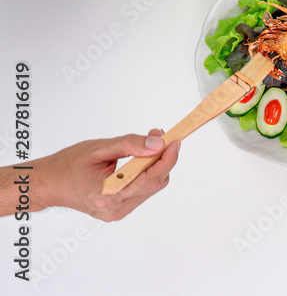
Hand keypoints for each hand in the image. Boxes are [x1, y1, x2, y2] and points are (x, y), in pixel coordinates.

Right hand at [36, 129, 179, 220]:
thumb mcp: (99, 148)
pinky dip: (146, 174)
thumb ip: (130, 145)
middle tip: (160, 137)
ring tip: (148, 146)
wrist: (49, 183)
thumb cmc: (69, 165)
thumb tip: (157, 144)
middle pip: (154, 184)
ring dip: (155, 166)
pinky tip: (140, 160)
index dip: (167, 159)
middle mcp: (114, 209)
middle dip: (163, 159)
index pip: (150, 179)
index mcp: (107, 195)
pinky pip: (142, 191)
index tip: (175, 141)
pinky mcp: (118, 211)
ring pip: (151, 188)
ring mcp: (117, 213)